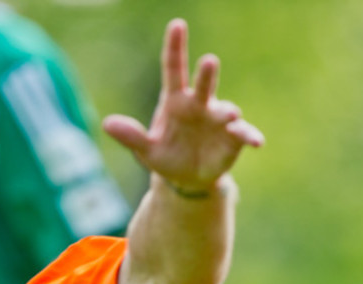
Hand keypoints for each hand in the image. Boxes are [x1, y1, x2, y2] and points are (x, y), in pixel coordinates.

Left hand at [102, 18, 263, 193]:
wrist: (188, 179)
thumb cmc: (166, 157)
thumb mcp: (146, 150)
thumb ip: (131, 137)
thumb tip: (106, 124)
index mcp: (176, 101)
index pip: (174, 69)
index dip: (175, 47)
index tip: (177, 24)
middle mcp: (200, 105)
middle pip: (204, 84)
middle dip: (207, 74)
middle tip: (209, 61)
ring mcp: (219, 120)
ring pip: (226, 110)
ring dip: (228, 112)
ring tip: (229, 115)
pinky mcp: (234, 138)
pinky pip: (244, 134)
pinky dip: (250, 135)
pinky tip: (256, 141)